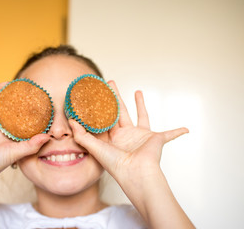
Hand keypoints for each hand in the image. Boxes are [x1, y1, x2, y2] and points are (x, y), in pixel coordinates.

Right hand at [0, 82, 49, 182]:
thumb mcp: (17, 152)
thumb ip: (32, 144)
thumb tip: (48, 137)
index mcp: (4, 130)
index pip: (15, 114)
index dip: (23, 106)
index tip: (32, 98)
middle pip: (2, 104)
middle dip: (10, 95)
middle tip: (19, 86)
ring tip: (2, 83)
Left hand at [69, 81, 187, 184]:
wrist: (137, 174)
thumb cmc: (117, 165)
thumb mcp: (96, 148)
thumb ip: (82, 136)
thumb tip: (71, 121)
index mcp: (112, 138)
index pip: (104, 118)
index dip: (99, 106)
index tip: (93, 94)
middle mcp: (125, 136)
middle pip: (119, 111)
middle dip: (115, 97)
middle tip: (110, 82)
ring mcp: (141, 137)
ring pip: (141, 115)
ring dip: (140, 104)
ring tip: (137, 91)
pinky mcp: (156, 139)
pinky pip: (170, 134)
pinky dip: (178, 132)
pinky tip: (186, 129)